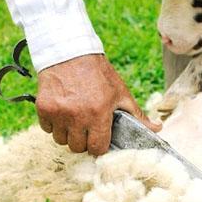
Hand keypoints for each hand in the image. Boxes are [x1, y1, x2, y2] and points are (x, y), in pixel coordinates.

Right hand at [36, 54, 160, 155]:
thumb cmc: (99, 74)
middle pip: (77, 148)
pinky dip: (53, 124)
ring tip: (74, 119)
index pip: (97, 148)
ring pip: (60, 140)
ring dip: (68, 134)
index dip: (99, 145)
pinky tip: (62, 112)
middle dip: (83, 141)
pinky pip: (46, 129)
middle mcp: (77, 116)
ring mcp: (58, 113)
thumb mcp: (121, 93)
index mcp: (99, 113)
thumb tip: (158, 128)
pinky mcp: (43, 108)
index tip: (99, 138)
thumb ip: (138, 115)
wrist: (70, 52)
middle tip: (87, 127)